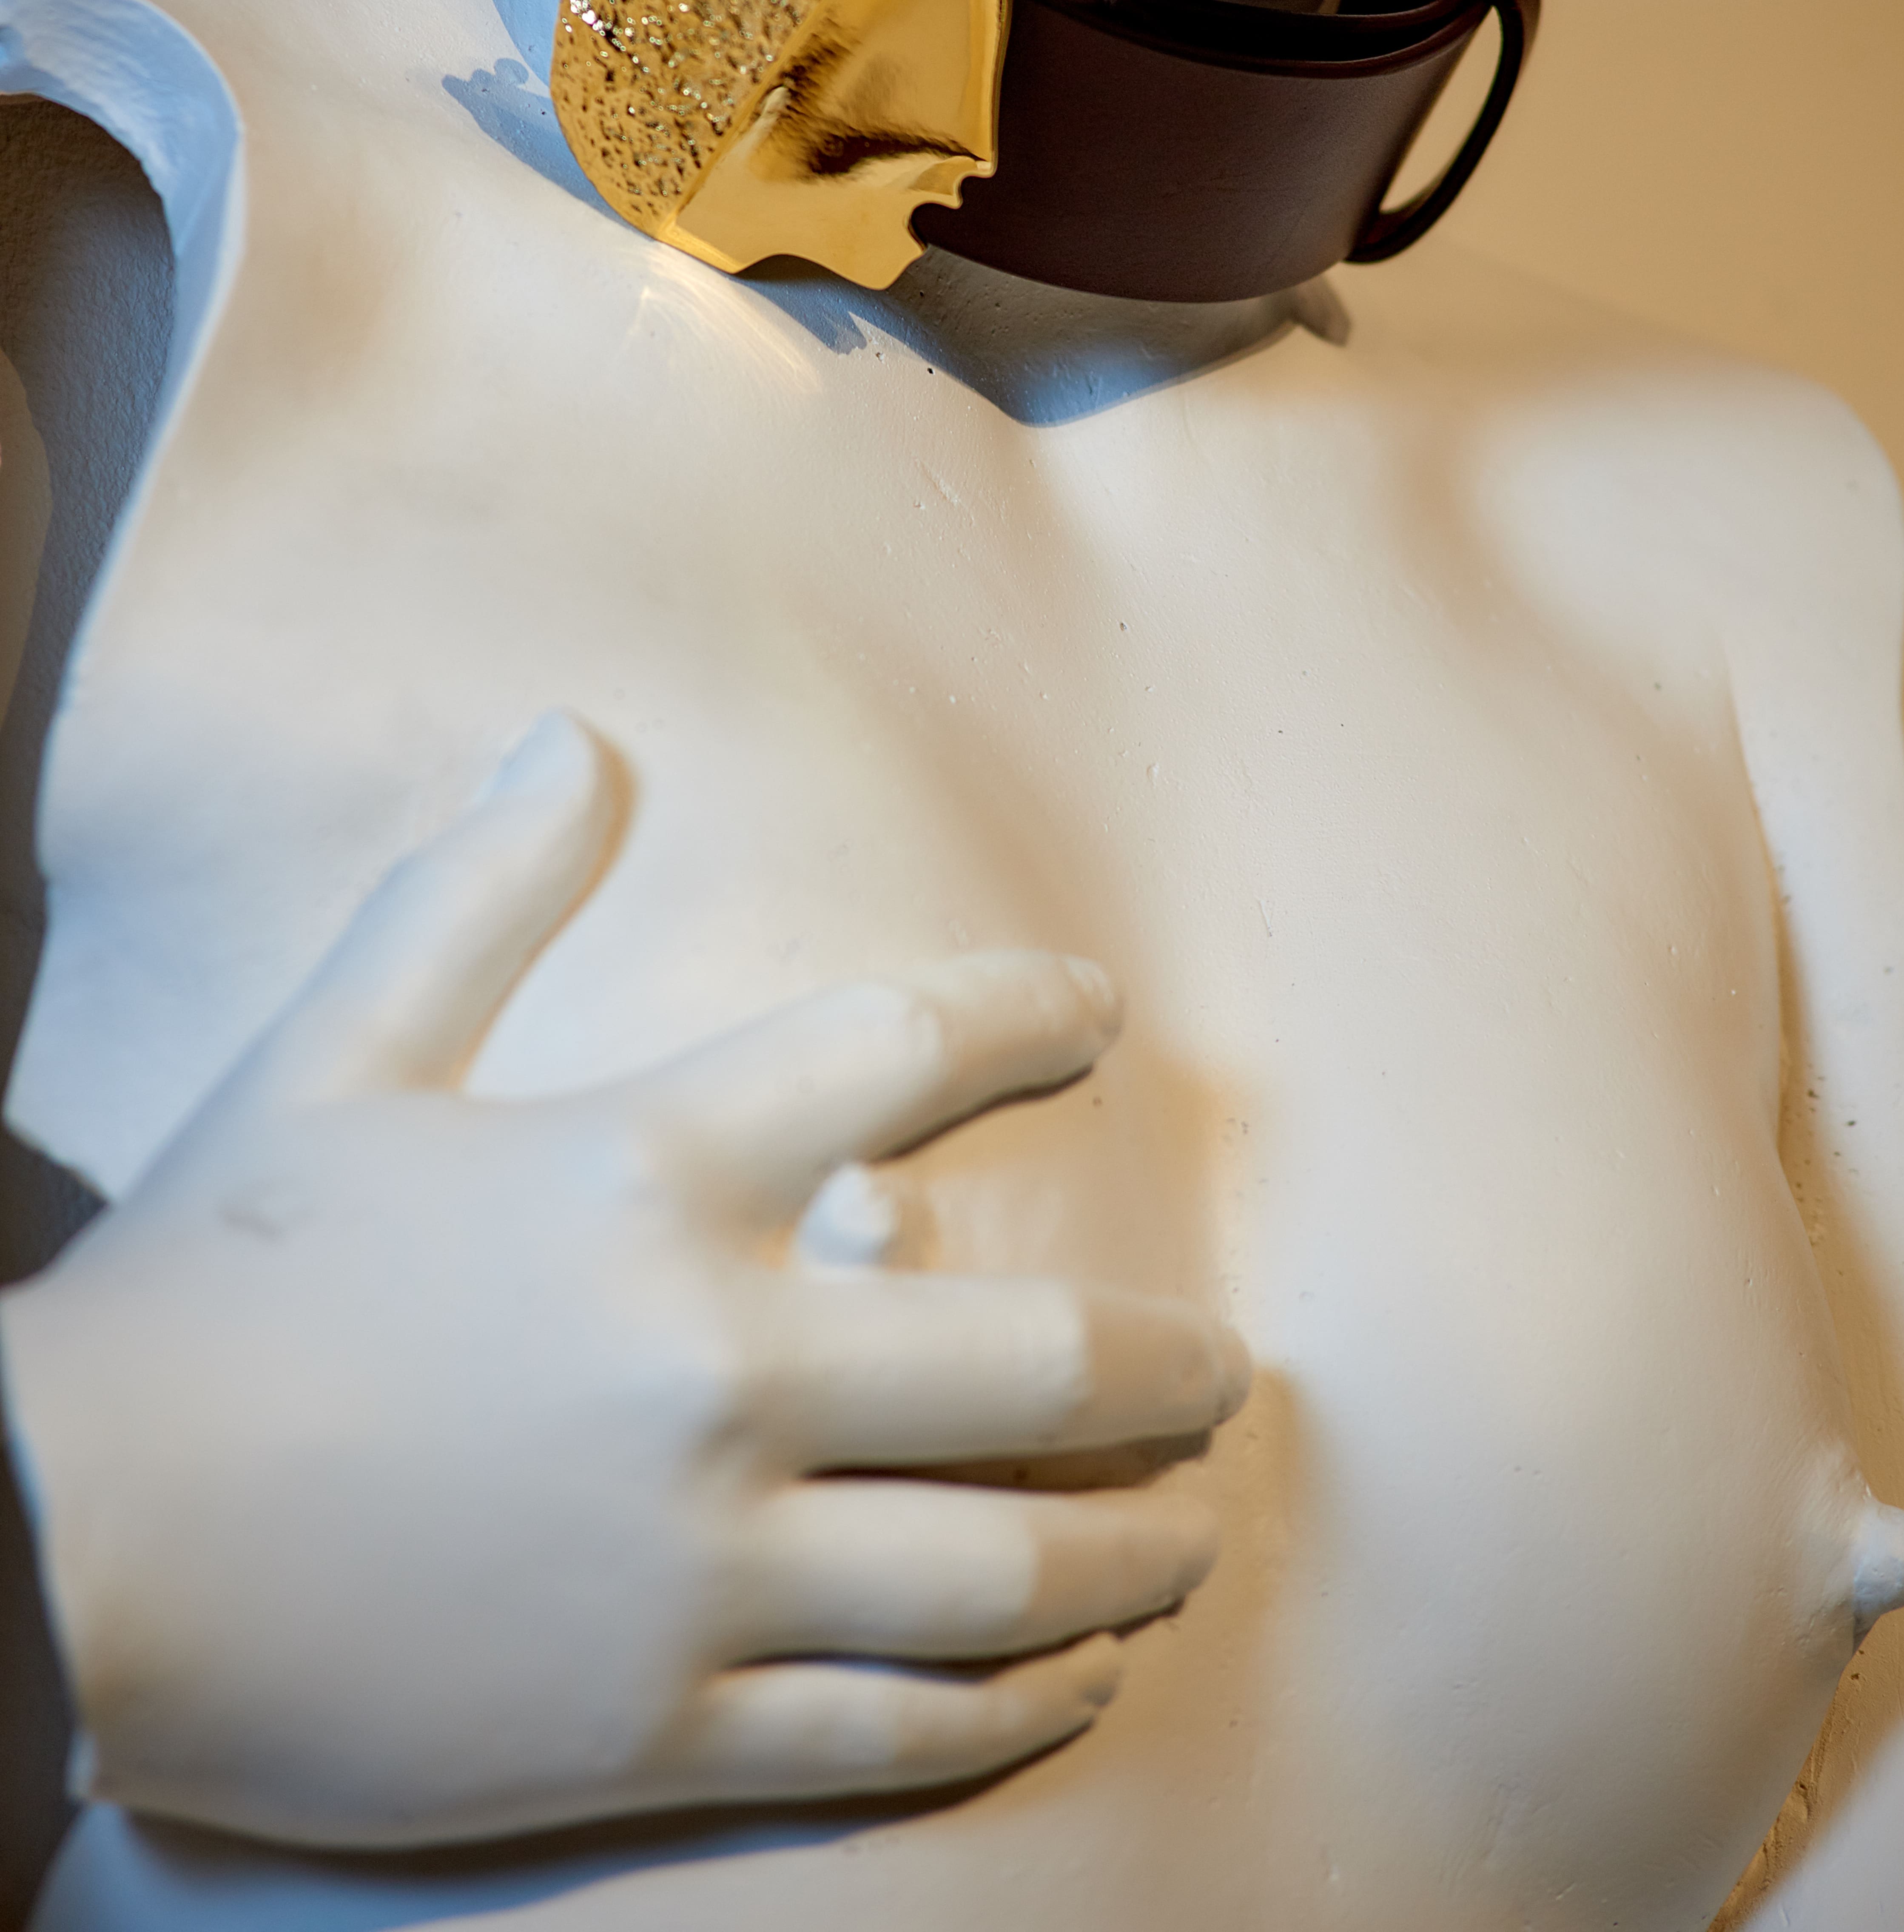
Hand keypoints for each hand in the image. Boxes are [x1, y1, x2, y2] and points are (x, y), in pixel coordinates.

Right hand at [0, 715, 1245, 1849]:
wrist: (71, 1542)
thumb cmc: (212, 1289)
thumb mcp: (339, 1056)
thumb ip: (478, 899)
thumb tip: (575, 738)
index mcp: (641, 1180)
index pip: (900, 1057)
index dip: (1024, 1011)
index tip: (1099, 1006)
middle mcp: (710, 1368)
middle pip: (1028, 1362)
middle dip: (1163, 1367)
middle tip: (1229, 1368)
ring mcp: (697, 1561)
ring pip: (994, 1568)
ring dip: (1127, 1550)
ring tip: (1195, 1536)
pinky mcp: (657, 1715)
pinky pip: (889, 1723)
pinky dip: (1009, 1706)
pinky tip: (1071, 1680)